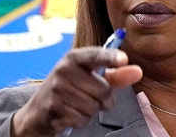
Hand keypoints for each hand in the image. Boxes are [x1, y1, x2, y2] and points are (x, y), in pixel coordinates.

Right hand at [11, 47, 141, 135]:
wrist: (38, 110)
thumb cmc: (70, 90)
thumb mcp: (90, 78)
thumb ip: (116, 75)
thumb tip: (137, 71)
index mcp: (74, 57)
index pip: (95, 55)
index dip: (110, 57)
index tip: (124, 59)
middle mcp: (64, 69)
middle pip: (103, 89)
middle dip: (104, 99)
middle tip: (92, 97)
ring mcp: (57, 88)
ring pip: (93, 106)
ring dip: (91, 111)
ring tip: (77, 105)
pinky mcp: (53, 107)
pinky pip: (82, 118)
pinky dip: (80, 120)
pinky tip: (70, 113)